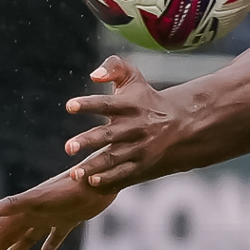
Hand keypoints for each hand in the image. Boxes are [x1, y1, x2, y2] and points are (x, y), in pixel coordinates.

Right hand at [0, 170, 114, 249]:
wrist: (100, 180)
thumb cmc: (69, 189)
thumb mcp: (38, 199)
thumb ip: (12, 205)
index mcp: (23, 211)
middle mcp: (34, 213)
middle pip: (7, 236)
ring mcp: (51, 216)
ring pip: (27, 237)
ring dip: (14, 249)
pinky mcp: (70, 219)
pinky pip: (55, 235)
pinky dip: (49, 243)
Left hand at [61, 55, 178, 188]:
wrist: (181, 125)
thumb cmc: (146, 99)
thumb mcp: (134, 78)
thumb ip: (113, 67)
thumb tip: (94, 75)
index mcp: (129, 105)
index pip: (106, 103)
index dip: (88, 104)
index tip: (69, 106)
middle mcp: (133, 127)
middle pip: (108, 135)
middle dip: (87, 141)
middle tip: (68, 147)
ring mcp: (139, 148)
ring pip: (114, 159)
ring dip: (93, 166)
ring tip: (74, 173)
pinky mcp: (142, 165)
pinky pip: (124, 174)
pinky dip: (109, 179)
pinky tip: (92, 182)